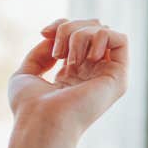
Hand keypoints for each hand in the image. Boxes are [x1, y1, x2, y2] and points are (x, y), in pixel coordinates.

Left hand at [7, 18, 127, 137]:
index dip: (62, 25)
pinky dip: (101, 37)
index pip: (78, 33)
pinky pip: (120, 39)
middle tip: (57, 51)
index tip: (44, 33)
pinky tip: (87, 57)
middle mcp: (93, 73)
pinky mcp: (118, 77)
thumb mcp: (27, 72)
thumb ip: (41, 52)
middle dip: (70, 28)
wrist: (41, 121)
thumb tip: (54, 37)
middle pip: (92, 27)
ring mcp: (107, 75)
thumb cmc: (30, 107)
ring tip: (69, 58)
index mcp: (74, 74)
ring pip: (104, 31)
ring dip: (81, 35)